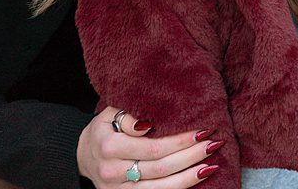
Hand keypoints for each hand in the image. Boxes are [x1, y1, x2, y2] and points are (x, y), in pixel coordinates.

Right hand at [77, 106, 219, 187]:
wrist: (84, 156)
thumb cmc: (105, 130)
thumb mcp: (110, 115)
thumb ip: (129, 115)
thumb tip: (147, 123)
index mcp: (109, 147)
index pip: (153, 148)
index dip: (180, 141)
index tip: (203, 130)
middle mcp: (112, 172)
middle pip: (161, 168)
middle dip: (191, 156)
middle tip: (213, 144)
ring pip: (160, 188)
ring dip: (190, 177)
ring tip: (212, 164)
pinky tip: (197, 179)